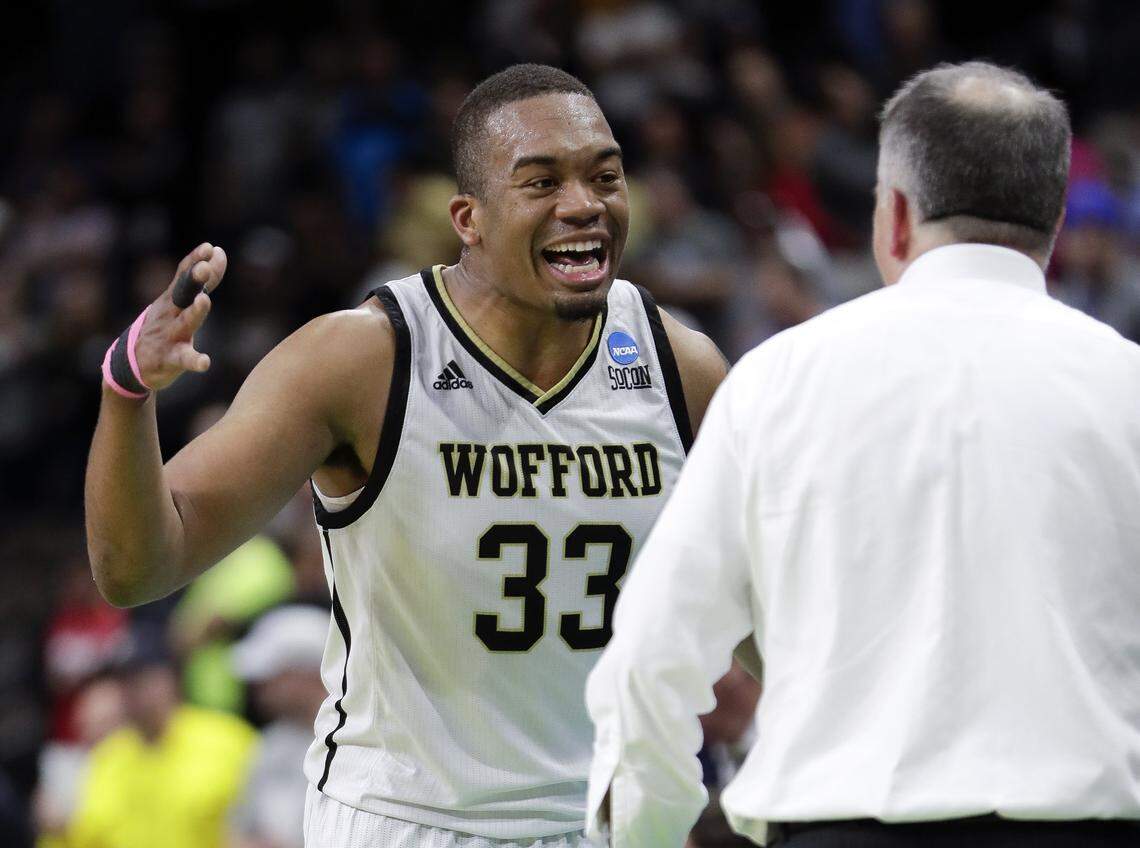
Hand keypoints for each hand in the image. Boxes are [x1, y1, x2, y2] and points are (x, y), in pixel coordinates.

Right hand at [133, 242, 227, 390]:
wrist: (132, 363)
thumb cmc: (163, 326)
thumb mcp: (179, 301)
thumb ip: (202, 279)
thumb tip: (218, 252)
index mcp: (173, 299)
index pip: (183, 275)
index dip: (195, 260)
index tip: (209, 248)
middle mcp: (171, 313)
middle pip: (183, 294)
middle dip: (193, 280)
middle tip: (203, 267)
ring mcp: (170, 336)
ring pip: (185, 323)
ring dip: (195, 311)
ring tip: (205, 300)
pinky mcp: (170, 359)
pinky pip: (183, 359)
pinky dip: (194, 360)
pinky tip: (205, 362)